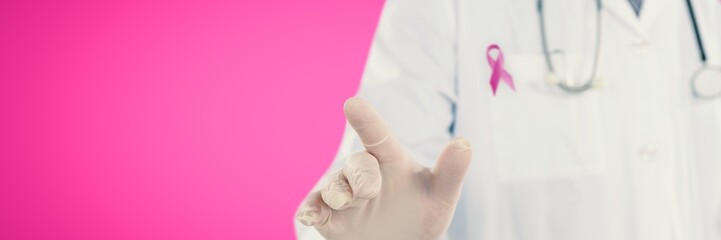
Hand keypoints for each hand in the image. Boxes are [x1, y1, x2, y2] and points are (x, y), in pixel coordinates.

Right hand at [296, 97, 472, 239]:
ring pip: (332, 185)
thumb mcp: (440, 196)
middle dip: (361, 176)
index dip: (365, 120)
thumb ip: (451, 171)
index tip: (352, 103)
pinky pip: (313, 208)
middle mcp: (363, 172)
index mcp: (389, 159)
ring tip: (345, 202)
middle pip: (356, 165)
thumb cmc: (422, 212)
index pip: (376, 135)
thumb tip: (466, 143)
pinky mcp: (328, 216)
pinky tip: (310, 216)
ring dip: (336, 192)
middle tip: (371, 191)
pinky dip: (310, 210)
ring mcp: (344, 194)